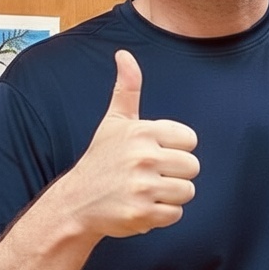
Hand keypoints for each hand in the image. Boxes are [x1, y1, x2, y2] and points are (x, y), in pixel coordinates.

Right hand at [59, 50, 198, 238]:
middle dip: (175, 174)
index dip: (176, 148)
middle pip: (193, 167)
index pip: (190, 140)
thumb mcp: (114, 121)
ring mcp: (142, 187)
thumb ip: (127, 88)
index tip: (154, 153)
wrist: (76, 202)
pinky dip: (162, 215)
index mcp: (143, 132)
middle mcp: (143, 157)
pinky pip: (176, 214)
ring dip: (170, 195)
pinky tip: (142, 207)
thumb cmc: (101, 159)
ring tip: (146, 191)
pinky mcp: (141, 213)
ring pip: (187, 191)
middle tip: (149, 175)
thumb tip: (124, 54)